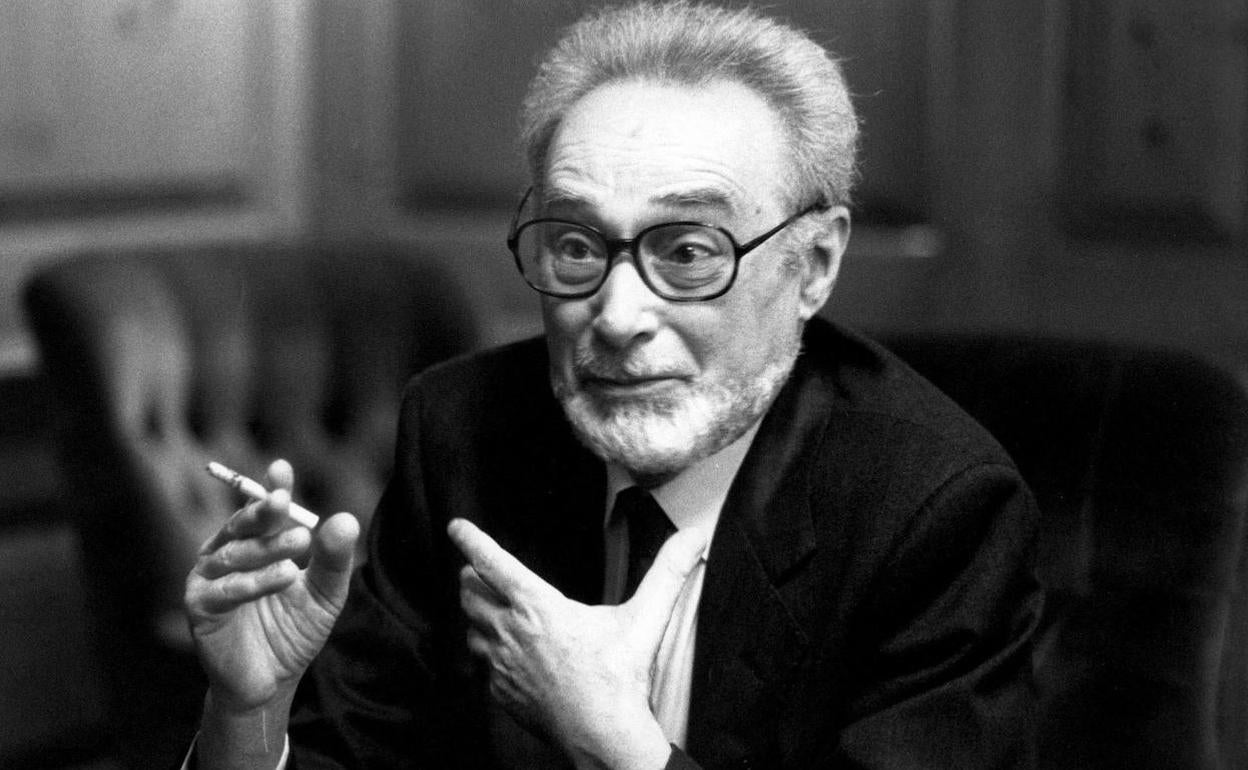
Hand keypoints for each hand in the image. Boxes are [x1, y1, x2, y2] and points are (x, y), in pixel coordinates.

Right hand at [185, 459, 359, 714]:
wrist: (271, 681)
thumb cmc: (294, 630)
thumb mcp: (325, 593)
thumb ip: (333, 559)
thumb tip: (347, 519)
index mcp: (255, 543)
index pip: (263, 510)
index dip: (271, 489)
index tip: (282, 469)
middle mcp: (227, 553)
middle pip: (242, 525)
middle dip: (263, 511)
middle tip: (284, 502)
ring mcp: (209, 579)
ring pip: (235, 555)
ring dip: (266, 549)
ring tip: (299, 546)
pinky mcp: (200, 607)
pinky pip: (224, 590)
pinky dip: (251, 583)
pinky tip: (281, 577)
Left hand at [449, 518, 705, 769]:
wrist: (602, 736)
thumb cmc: (619, 678)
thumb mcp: (645, 619)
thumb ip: (668, 573)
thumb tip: (694, 536)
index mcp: (538, 607)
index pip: (493, 563)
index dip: (471, 541)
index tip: (456, 527)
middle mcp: (512, 632)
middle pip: (470, 594)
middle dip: (472, 578)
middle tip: (478, 572)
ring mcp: (502, 666)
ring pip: (470, 629)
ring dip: (476, 616)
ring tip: (488, 610)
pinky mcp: (502, 693)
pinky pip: (483, 666)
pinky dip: (488, 655)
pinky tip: (504, 656)